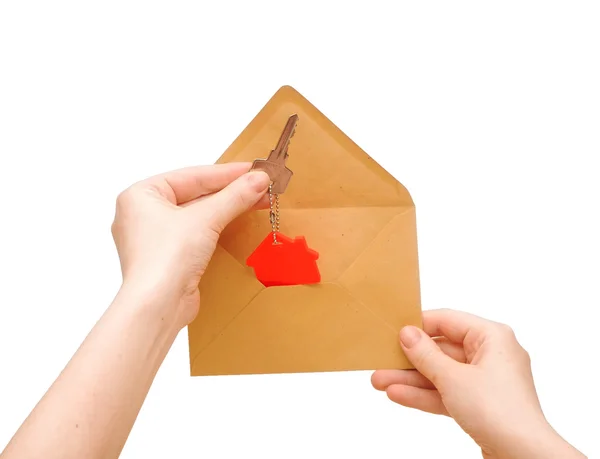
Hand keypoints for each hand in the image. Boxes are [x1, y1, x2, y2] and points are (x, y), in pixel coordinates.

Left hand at [111, 162, 269, 327]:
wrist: (157, 307)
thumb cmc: (166, 258)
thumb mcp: (205, 219)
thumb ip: (234, 197)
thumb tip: (260, 179)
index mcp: (140, 195)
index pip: (191, 176)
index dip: (226, 173)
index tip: (253, 169)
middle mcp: (143, 214)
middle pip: (195, 194)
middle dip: (230, 191)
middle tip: (261, 185)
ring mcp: (155, 238)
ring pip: (196, 214)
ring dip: (226, 208)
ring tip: (256, 200)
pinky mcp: (168, 258)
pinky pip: (196, 233)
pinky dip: (217, 227)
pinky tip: (238, 221)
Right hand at [372, 309, 585, 458]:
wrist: (524, 457)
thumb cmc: (499, 412)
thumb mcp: (453, 378)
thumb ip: (426, 355)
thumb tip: (407, 333)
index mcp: (492, 337)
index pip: (447, 320)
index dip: (418, 325)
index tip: (392, 331)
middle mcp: (490, 354)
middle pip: (441, 350)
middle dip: (409, 360)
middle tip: (381, 361)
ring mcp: (485, 381)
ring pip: (441, 374)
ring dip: (411, 379)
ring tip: (380, 382)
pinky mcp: (480, 404)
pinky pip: (447, 392)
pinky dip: (425, 395)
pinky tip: (398, 395)